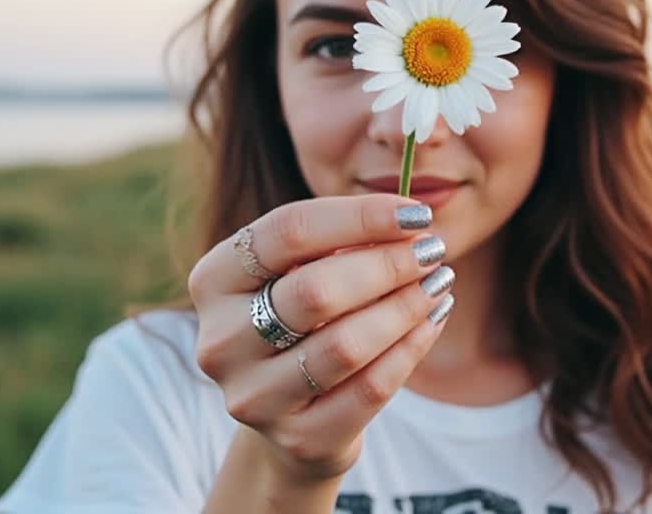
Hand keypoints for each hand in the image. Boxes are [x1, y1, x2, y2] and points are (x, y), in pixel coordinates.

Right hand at [186, 194, 454, 481]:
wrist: (292, 412)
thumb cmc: (303, 319)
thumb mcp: (303, 270)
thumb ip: (341, 241)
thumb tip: (410, 224)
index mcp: (213, 280)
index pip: (287, 232)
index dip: (358, 217)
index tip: (416, 214)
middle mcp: (221, 341)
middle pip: (316, 291)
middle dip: (387, 265)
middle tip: (431, 251)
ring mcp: (254, 397)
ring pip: (345, 346)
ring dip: (404, 308)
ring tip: (438, 283)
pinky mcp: (298, 439)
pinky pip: (369, 390)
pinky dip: (410, 350)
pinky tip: (432, 322)